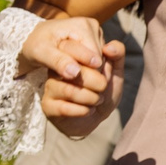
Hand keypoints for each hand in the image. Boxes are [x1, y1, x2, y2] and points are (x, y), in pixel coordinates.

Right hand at [20, 15, 124, 138]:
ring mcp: (50, 87)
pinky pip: (64, 108)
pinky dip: (83, 110)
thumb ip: (117, 54)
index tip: (104, 71)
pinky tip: (89, 110)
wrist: (97, 116)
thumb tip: (109, 47)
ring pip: (69, 90)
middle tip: (103, 87)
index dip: (95, 62)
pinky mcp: (48, 105)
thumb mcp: (115, 71)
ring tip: (98, 100)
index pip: (74, 48)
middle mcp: (56, 69)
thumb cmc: (104, 90)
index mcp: (71, 55)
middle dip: (97, 82)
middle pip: (74, 70)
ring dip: (91, 98)